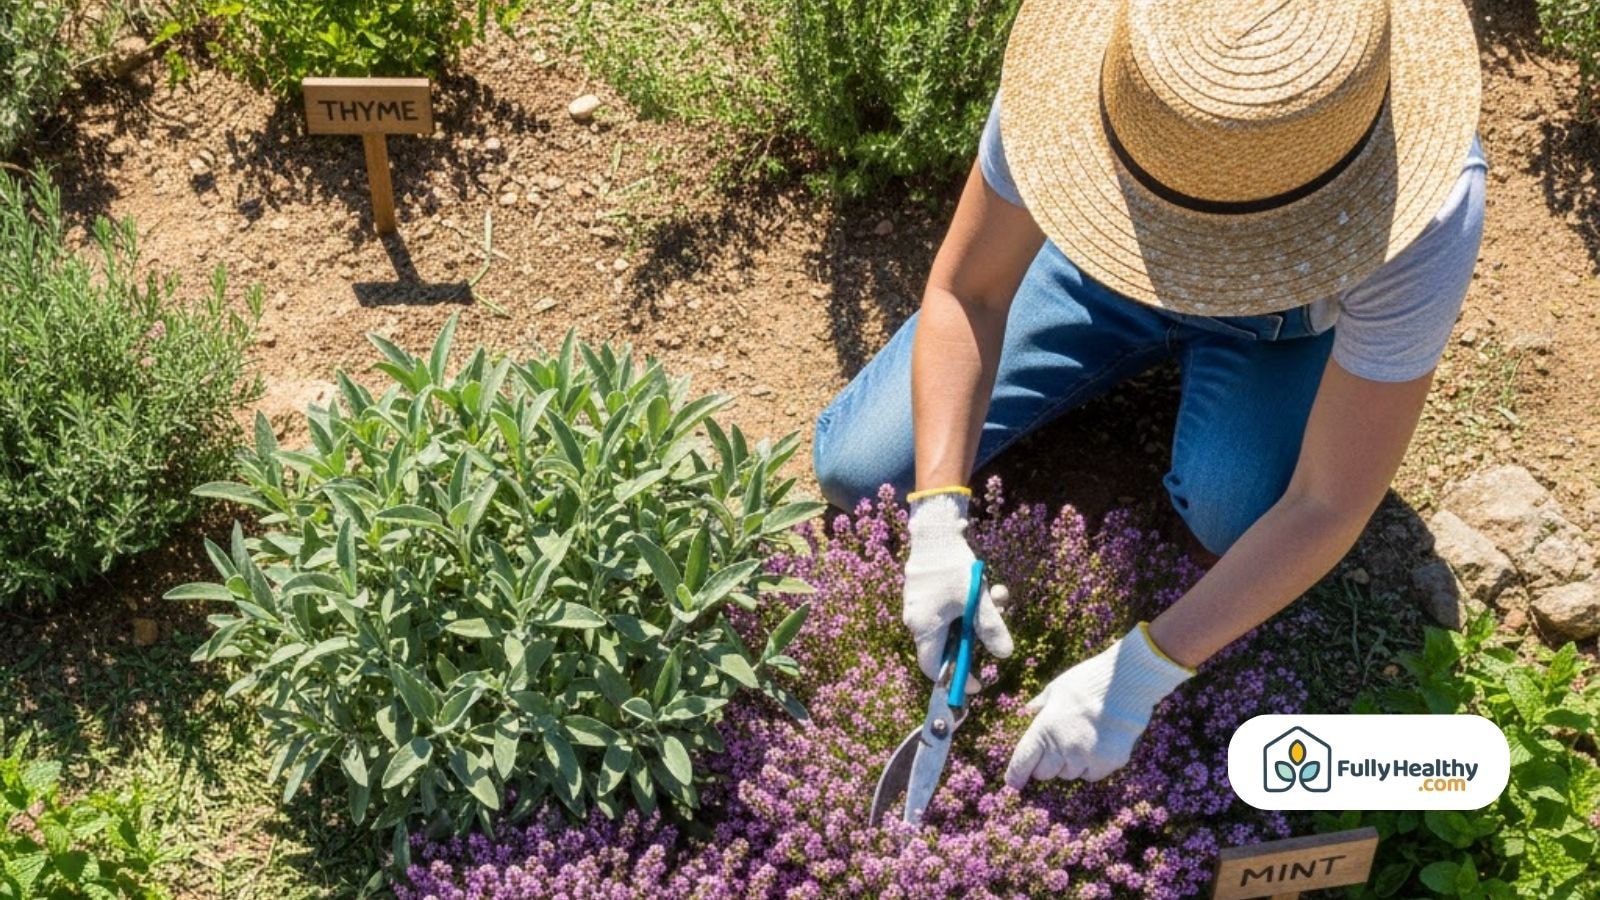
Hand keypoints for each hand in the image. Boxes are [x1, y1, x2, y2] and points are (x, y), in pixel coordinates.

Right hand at [903, 490, 1012, 692]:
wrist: (933, 531)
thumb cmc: (953, 568)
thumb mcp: (977, 599)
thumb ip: (990, 628)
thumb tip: (1005, 654)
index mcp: (924, 628)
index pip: (933, 668)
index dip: (954, 678)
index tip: (977, 682)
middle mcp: (916, 620)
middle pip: (946, 644)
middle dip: (976, 637)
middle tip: (995, 627)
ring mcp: (918, 605)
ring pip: (950, 623)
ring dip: (976, 615)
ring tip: (997, 595)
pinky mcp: (922, 591)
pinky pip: (945, 608)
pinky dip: (965, 604)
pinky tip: (983, 584)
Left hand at [1005, 624, 1192, 786]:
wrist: (1127, 681)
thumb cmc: (1088, 680)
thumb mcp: (1056, 688)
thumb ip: (1040, 704)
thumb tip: (1028, 710)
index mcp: (1044, 730)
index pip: (1022, 763)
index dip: (1016, 775)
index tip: (1013, 783)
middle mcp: (1063, 749)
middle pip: (1045, 773)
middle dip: (1047, 764)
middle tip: (1057, 744)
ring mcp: (1087, 758)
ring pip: (1070, 774)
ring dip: (1071, 763)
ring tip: (1083, 736)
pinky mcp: (1109, 763)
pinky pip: (1092, 774)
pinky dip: (1092, 765)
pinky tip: (1100, 742)